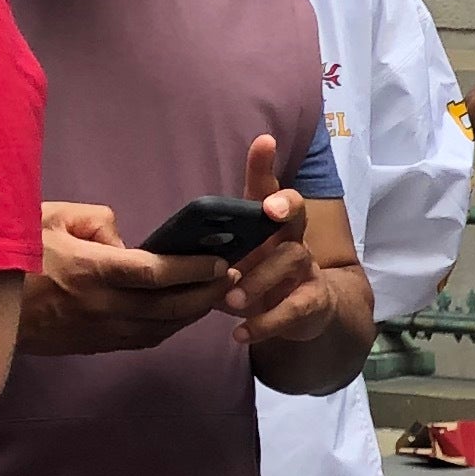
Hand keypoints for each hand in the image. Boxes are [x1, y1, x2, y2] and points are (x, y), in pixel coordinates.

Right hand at [21, 202, 229, 354]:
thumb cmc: (10, 254)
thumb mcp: (48, 217)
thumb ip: (95, 221)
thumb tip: (125, 240)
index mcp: (90, 271)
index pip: (156, 273)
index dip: (193, 269)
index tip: (220, 261)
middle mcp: (100, 307)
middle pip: (169, 307)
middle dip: (206, 293)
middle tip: (231, 278)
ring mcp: (97, 332)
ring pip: (160, 329)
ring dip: (191, 314)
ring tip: (213, 295)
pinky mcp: (90, 346)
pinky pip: (141, 340)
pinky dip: (167, 328)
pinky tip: (179, 315)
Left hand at [223, 135, 331, 352]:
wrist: (306, 315)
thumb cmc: (259, 279)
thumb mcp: (234, 261)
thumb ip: (207, 254)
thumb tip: (160, 254)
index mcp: (268, 224)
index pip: (266, 187)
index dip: (264, 165)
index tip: (262, 142)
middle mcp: (291, 237)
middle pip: (296, 211)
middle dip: (285, 205)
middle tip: (270, 211)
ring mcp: (306, 267)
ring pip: (292, 259)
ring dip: (259, 279)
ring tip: (231, 300)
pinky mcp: (314, 299)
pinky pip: (294, 307)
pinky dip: (265, 322)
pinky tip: (242, 333)